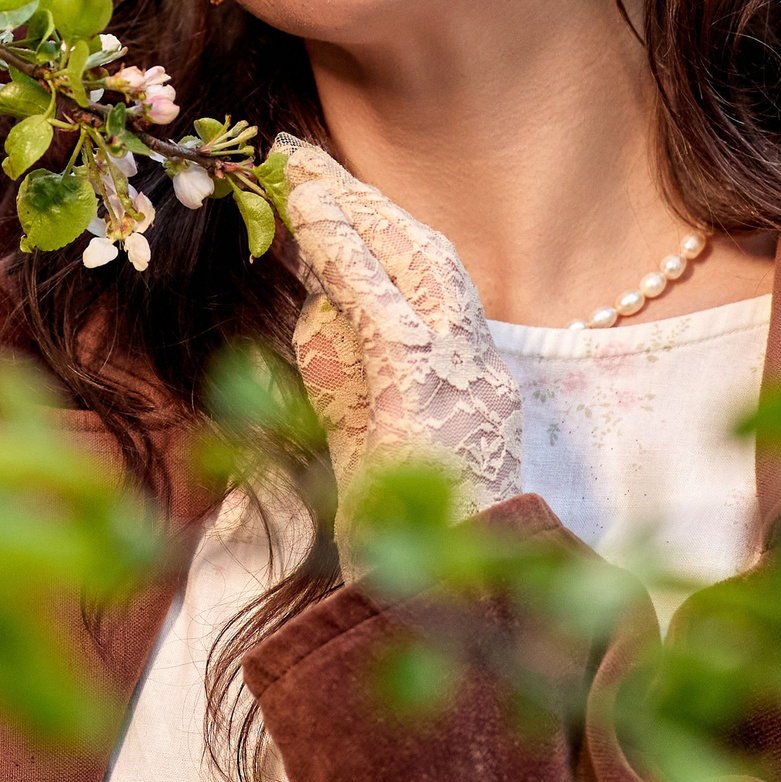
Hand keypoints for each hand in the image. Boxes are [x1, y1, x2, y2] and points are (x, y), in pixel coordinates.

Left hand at [278, 139, 522, 574]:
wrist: (434, 626)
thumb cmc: (398, 552)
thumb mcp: (374, 446)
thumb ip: (352, 374)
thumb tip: (314, 303)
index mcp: (480, 387)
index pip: (437, 285)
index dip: (386, 228)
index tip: (337, 188)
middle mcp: (482, 372)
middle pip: (428, 257)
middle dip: (366, 200)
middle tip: (305, 155)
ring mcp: (461, 378)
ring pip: (411, 263)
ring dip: (351, 206)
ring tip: (298, 166)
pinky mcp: (420, 391)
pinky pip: (377, 301)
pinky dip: (342, 249)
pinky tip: (305, 212)